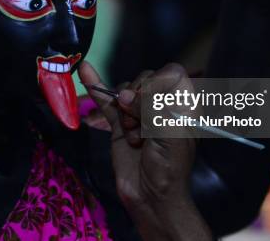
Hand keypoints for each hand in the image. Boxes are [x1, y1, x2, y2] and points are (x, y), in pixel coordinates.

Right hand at [79, 61, 210, 240]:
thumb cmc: (169, 169)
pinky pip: (107, 100)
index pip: (172, 74)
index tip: (149, 98)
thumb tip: (126, 94)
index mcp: (182, 105)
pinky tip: (86, 70)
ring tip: (132, 134)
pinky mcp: (119, 123)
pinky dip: (97, 86)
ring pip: (126, 90)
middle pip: (146, 79)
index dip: (159, 81)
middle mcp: (161, 105)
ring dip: (125, 110)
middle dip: (139, 98)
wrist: (150, 198)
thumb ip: (150, 108)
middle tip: (140, 122)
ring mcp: (138, 112)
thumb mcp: (168, 134)